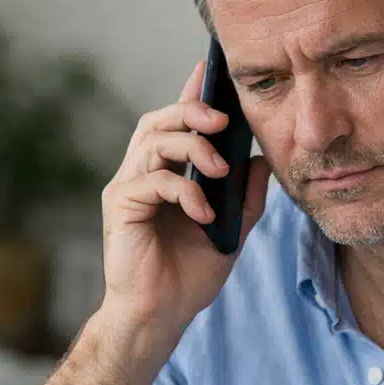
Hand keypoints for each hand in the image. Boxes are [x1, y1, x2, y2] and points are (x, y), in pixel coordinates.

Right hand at [98, 60, 270, 339]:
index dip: (191, 93)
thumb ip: (246, 198)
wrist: (159, 317)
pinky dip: (183, 190)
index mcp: (166, 174)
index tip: (210, 67)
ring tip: (219, 167)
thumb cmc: (188, 276)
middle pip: (159, 119)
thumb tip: (262, 162)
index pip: (177, 122)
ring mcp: (128, 188)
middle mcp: (141, 173)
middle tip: (223, 119)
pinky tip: (203, 212)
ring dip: (191, 146)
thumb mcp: (231, 232)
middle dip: (191, 111)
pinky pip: (151, 181)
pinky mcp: (121, 206)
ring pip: (153, 141)